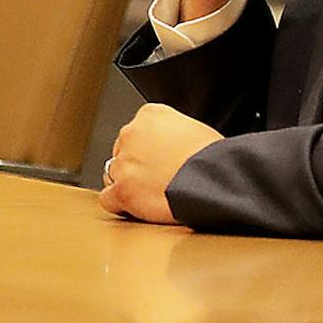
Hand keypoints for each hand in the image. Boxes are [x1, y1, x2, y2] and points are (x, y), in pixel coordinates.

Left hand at [100, 103, 223, 223]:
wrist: (214, 180)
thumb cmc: (214, 159)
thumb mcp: (195, 129)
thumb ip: (174, 134)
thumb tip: (172, 147)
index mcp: (150, 115)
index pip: (137, 131)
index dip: (148, 149)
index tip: (158, 160)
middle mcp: (131, 134)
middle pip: (122, 152)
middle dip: (135, 166)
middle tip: (156, 179)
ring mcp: (124, 163)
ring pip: (113, 174)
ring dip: (127, 185)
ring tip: (149, 195)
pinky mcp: (122, 190)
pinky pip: (108, 199)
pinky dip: (119, 205)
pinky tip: (134, 208)